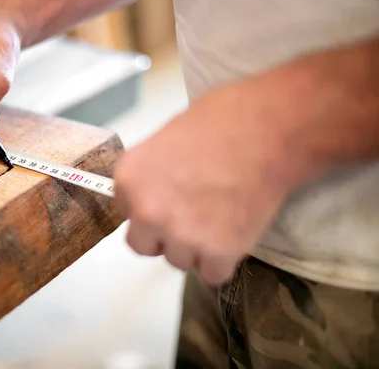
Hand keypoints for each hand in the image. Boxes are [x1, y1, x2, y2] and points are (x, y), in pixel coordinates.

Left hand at [113, 82, 302, 283]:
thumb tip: (152, 192)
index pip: (128, 214)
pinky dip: (224, 260)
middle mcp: (147, 212)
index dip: (151, 208)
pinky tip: (235, 231)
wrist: (269, 129)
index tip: (172, 200)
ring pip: (180, 261)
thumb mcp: (165, 139)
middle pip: (145, 246)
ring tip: (221, 214)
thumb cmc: (221, 121)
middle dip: (165, 236)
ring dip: (197, 248)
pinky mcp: (217, 252)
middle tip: (194, 215)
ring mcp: (181, 235)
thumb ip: (151, 175)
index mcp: (130, 180)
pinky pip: (212, 274)